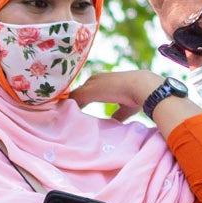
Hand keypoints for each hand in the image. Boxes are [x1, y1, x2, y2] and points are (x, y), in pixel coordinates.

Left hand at [68, 68, 201, 129]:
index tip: (74, 111)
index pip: (88, 91)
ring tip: (59, 117)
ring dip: (68, 106)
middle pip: (78, 92)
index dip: (81, 101)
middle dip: (71, 103)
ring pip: (74, 95)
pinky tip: (63, 116)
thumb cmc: (138, 96)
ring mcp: (91, 85)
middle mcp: (96, 80)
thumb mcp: (126, 107)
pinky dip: (67, 107)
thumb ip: (118, 113)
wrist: (142, 87)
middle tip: (62, 115)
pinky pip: (72, 100)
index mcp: (105, 81)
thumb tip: (114, 122)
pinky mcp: (88, 91)